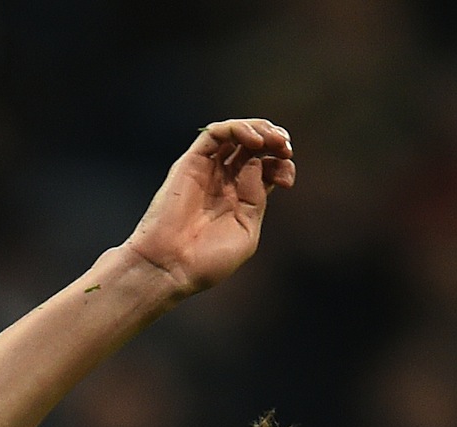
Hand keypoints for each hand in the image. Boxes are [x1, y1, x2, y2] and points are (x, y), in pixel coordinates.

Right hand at [119, 119, 293, 298]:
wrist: (169, 267)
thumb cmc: (206, 261)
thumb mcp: (246, 231)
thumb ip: (257, 198)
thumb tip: (257, 163)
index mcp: (239, 199)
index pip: (266, 166)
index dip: (282, 164)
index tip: (287, 181)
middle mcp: (223, 181)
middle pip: (254, 147)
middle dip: (275, 142)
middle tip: (285, 149)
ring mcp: (207, 171)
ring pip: (236, 133)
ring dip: (260, 130)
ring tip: (273, 141)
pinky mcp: (190, 163)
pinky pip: (215, 133)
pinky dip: (237, 129)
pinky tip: (254, 141)